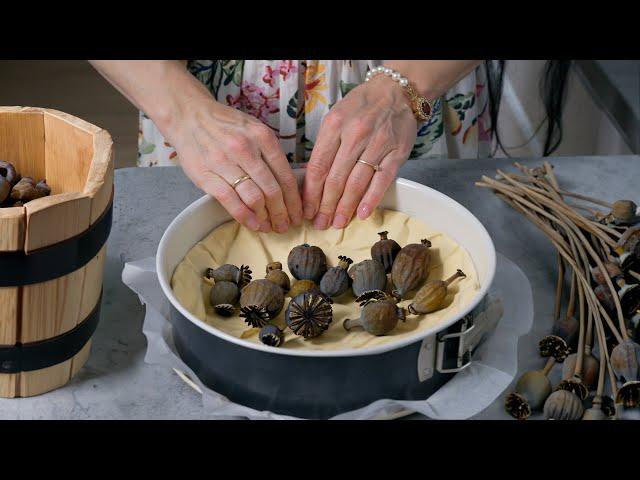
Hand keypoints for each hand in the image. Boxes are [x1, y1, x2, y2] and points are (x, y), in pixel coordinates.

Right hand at [167, 98, 302, 232]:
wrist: (188, 115)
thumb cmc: (224, 125)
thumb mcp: (254, 129)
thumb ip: (270, 153)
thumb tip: (288, 185)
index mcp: (262, 137)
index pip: (286, 176)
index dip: (295, 200)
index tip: (298, 214)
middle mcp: (245, 149)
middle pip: (273, 190)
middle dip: (283, 213)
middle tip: (285, 225)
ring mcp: (225, 162)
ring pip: (254, 198)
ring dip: (266, 217)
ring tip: (270, 226)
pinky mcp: (206, 175)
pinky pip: (231, 201)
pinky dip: (245, 216)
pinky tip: (253, 224)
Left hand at [302, 74, 416, 228]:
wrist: (396, 92)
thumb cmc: (361, 107)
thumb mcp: (335, 118)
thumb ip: (325, 147)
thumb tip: (312, 182)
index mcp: (334, 126)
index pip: (318, 166)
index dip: (311, 193)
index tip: (307, 211)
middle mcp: (355, 134)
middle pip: (336, 178)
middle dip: (326, 206)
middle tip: (321, 224)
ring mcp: (378, 144)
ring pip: (357, 182)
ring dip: (346, 207)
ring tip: (338, 223)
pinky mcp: (397, 152)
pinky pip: (382, 180)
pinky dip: (372, 199)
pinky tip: (363, 214)